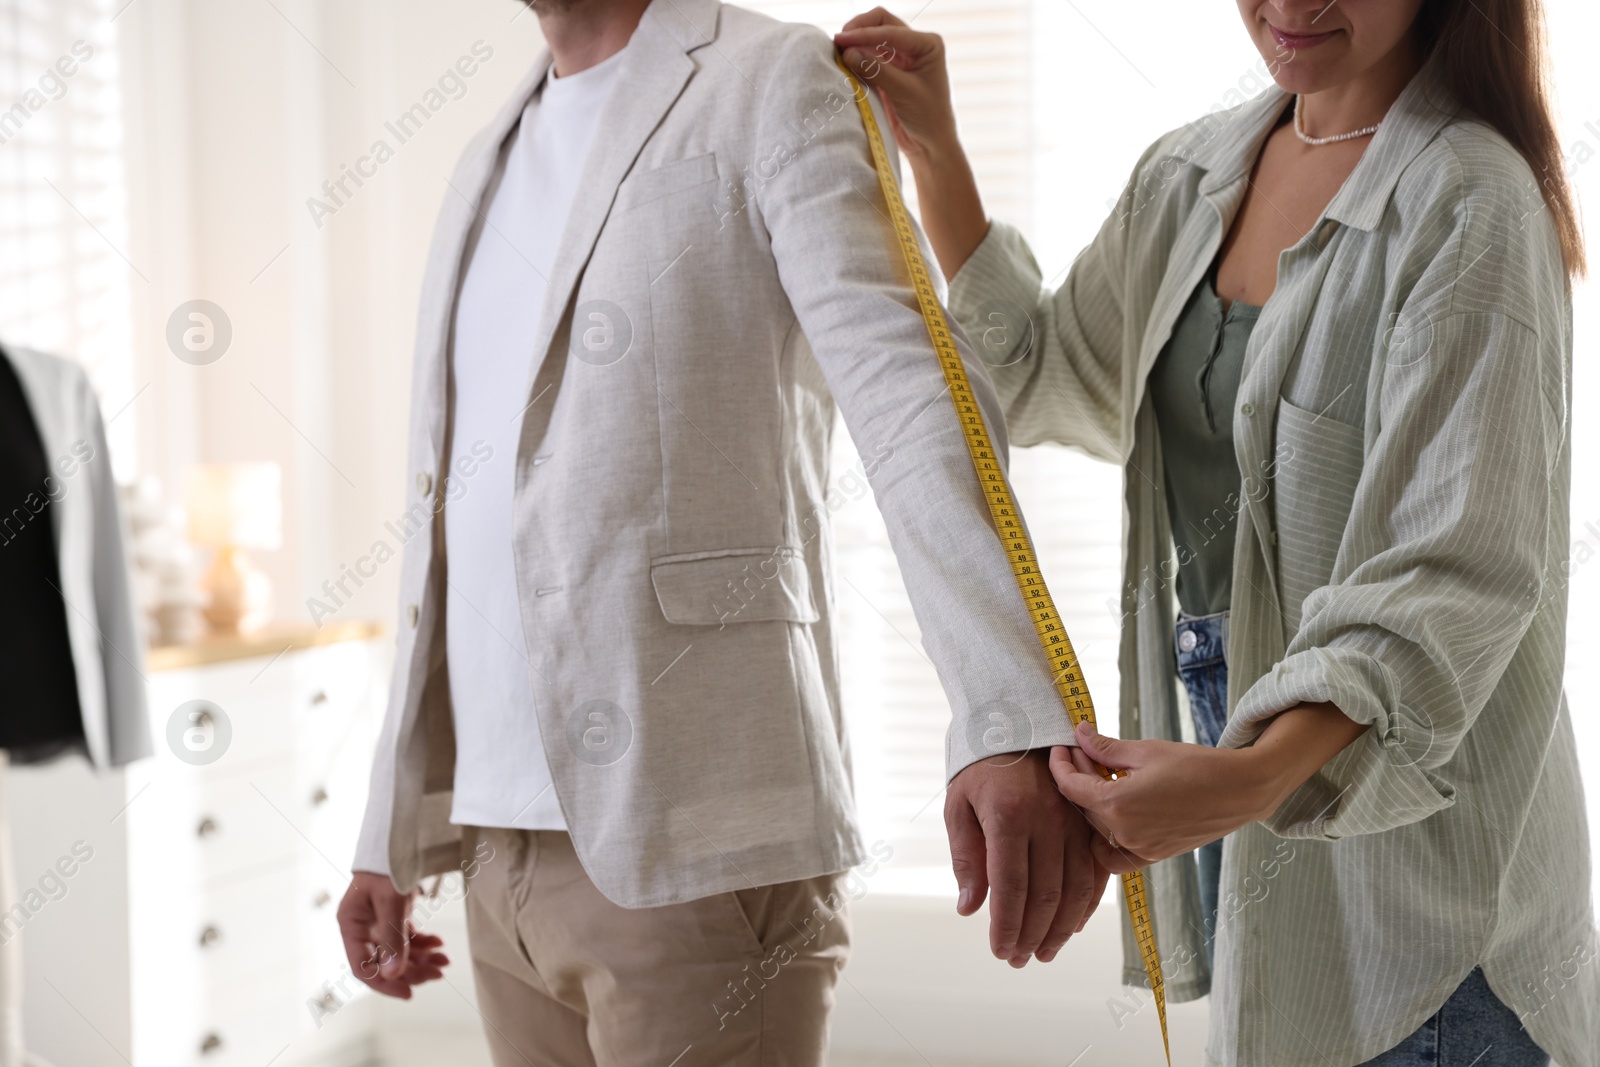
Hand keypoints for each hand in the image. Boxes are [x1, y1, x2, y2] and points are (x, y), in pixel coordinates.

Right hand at [337, 871, 449, 997]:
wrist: (400, 834)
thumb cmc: (389, 863)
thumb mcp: (392, 900)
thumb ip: (393, 938)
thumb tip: (394, 975)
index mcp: (352, 925)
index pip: (363, 967)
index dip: (385, 984)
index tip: (409, 993)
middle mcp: (363, 926)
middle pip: (385, 961)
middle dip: (412, 970)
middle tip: (439, 972)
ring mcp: (378, 920)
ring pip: (398, 951)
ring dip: (421, 958)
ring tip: (445, 960)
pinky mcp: (393, 913)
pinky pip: (407, 936)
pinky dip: (423, 942)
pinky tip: (439, 944)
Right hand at [833, 8, 955, 162]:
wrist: (930, 145)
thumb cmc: (928, 118)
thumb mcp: (903, 92)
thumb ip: (876, 70)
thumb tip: (848, 52)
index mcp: (927, 44)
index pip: (890, 29)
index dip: (864, 34)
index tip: (841, 40)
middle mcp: (915, 45)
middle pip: (881, 24)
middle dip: (859, 30)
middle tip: (838, 42)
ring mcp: (902, 57)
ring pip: (872, 39)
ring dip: (856, 44)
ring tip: (837, 53)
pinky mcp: (889, 72)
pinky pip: (869, 58)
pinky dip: (857, 59)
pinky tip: (845, 64)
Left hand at [946, 749, 1111, 966]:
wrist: (1018, 721)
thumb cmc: (981, 767)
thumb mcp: (959, 805)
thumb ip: (966, 858)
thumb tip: (971, 908)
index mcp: (1009, 817)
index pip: (1011, 888)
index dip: (1007, 926)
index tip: (1000, 951)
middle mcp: (1047, 820)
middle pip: (1045, 895)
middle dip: (1032, 935)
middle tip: (1019, 959)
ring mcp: (1074, 820)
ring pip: (1075, 888)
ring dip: (1061, 928)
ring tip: (1045, 952)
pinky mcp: (1089, 820)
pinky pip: (1095, 869)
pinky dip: (1086, 903)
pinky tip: (1073, 925)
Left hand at [1051, 706, 1368, 873]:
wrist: (1241, 791)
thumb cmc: (1196, 766)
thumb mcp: (1145, 750)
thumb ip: (1106, 747)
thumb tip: (1079, 734)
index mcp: (1116, 804)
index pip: (1070, 786)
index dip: (1060, 764)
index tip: (1059, 747)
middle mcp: (1123, 833)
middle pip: (1082, 806)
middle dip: (1079, 776)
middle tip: (1085, 751)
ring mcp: (1138, 849)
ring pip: (1096, 828)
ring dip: (1093, 803)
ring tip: (1104, 775)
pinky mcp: (1153, 857)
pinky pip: (1115, 854)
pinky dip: (1106, 836)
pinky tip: (1115, 810)